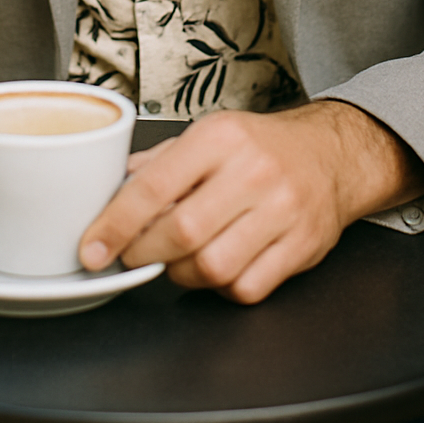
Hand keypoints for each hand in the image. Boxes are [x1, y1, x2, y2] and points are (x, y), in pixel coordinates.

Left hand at [78, 102, 423, 303]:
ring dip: (181, 273)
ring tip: (176, 259)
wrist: (330, 154)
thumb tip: (108, 189)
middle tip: (131, 255)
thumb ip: (159, 163)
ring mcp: (282, 211)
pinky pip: (246, 288)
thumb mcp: (208, 134)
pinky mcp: (301, 246)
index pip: (155, 186)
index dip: (116, 223)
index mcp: (220, 137)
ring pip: (212, 266)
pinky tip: (217, 265)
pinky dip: (221, 288)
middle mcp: (253, 171)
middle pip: (182, 232)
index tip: (93, 248)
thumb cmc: (261, 146)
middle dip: (143, 253)